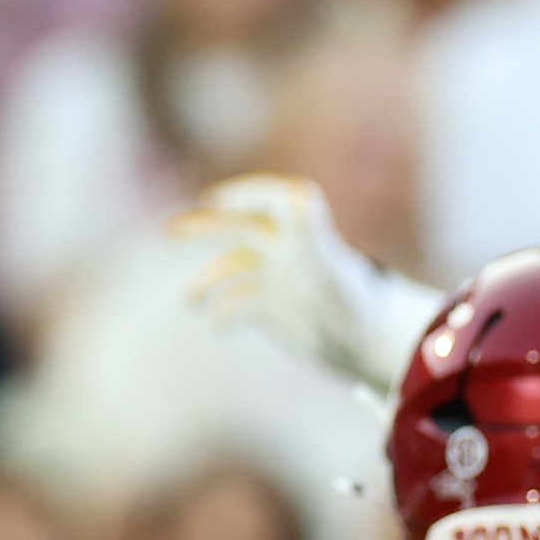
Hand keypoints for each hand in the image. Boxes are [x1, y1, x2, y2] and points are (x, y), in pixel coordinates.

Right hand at [167, 173, 435, 392]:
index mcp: (304, 232)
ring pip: (233, 268)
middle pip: (241, 227)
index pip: (272, 198)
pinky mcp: (275, 308)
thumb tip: (294, 196)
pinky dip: (225, 312)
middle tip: (168, 232)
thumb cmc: (357, 304)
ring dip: (207, 281)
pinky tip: (219, 326)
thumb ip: (310, 233)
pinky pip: (240, 303)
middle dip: (204, 227)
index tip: (211, 200)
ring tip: (189, 302)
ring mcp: (280, 279)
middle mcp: (288, 250)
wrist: (371, 347)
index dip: (243, 193)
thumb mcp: (330, 267)